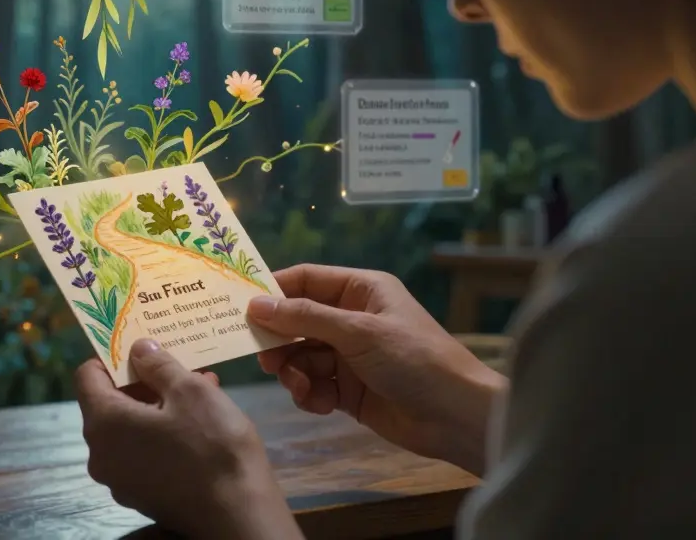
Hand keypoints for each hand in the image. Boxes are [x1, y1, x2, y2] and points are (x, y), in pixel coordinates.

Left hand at [75, 339, 302, 539]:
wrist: (238, 513)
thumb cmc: (212, 444)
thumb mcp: (190, 389)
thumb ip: (158, 364)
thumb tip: (139, 348)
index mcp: (104, 423)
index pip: (87, 376)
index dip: (111, 356)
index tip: (140, 347)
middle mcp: (101, 455)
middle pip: (109, 403)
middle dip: (144, 380)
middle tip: (180, 365)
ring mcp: (120, 480)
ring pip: (130, 429)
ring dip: (158, 405)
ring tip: (201, 389)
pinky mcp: (142, 496)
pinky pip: (142, 453)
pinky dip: (162, 433)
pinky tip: (200, 424)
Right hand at [249, 264, 504, 474]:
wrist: (455, 415)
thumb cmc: (413, 359)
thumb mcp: (359, 332)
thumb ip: (306, 317)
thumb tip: (256, 304)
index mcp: (360, 291)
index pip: (306, 280)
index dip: (273, 291)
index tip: (240, 308)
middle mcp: (352, 318)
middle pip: (297, 321)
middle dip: (280, 340)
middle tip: (263, 359)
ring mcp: (350, 356)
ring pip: (302, 356)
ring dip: (294, 371)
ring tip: (300, 385)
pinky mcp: (349, 390)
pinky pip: (314, 385)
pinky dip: (310, 394)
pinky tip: (320, 404)